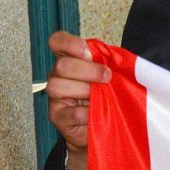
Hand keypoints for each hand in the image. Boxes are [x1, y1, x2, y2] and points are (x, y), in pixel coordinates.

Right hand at [45, 30, 110, 156]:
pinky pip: (70, 113)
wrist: (100, 127)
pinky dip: (86, 113)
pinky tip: (95, 113)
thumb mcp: (107, 76)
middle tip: (107, 77)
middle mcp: (57, 75)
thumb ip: (107, 62)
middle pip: (61, 65)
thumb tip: (114, 58)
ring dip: (83, 90)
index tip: (88, 53)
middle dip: (88, 70)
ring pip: (57, 86)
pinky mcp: (57, 117)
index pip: (57, 42)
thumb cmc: (104, 97)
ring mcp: (54, 97)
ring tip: (99, 96)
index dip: (70, 44)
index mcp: (69, 60)